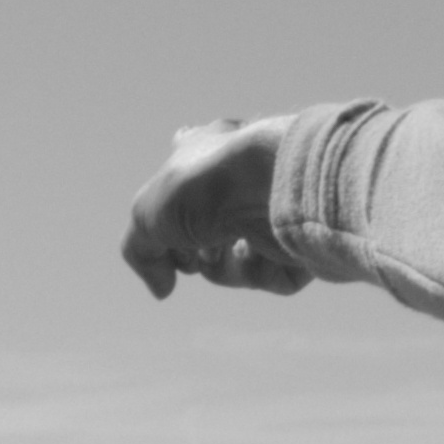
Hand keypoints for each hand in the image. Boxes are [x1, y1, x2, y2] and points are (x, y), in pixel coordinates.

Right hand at [119, 117, 308, 299]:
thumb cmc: (208, 183)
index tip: (170, 211)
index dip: (172, 199)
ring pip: (236, 265)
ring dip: (222, 267)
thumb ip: (142, 253)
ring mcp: (273, 212)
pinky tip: (256, 247)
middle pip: (206, 238)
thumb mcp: (146, 214)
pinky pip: (270, 277)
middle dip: (195, 253)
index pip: (186, 168)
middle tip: (194, 247)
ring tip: (223, 245)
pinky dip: (256, 271)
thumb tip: (162, 289)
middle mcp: (243, 181)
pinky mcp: (302, 241)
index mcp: (207, 154)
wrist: (275, 183)